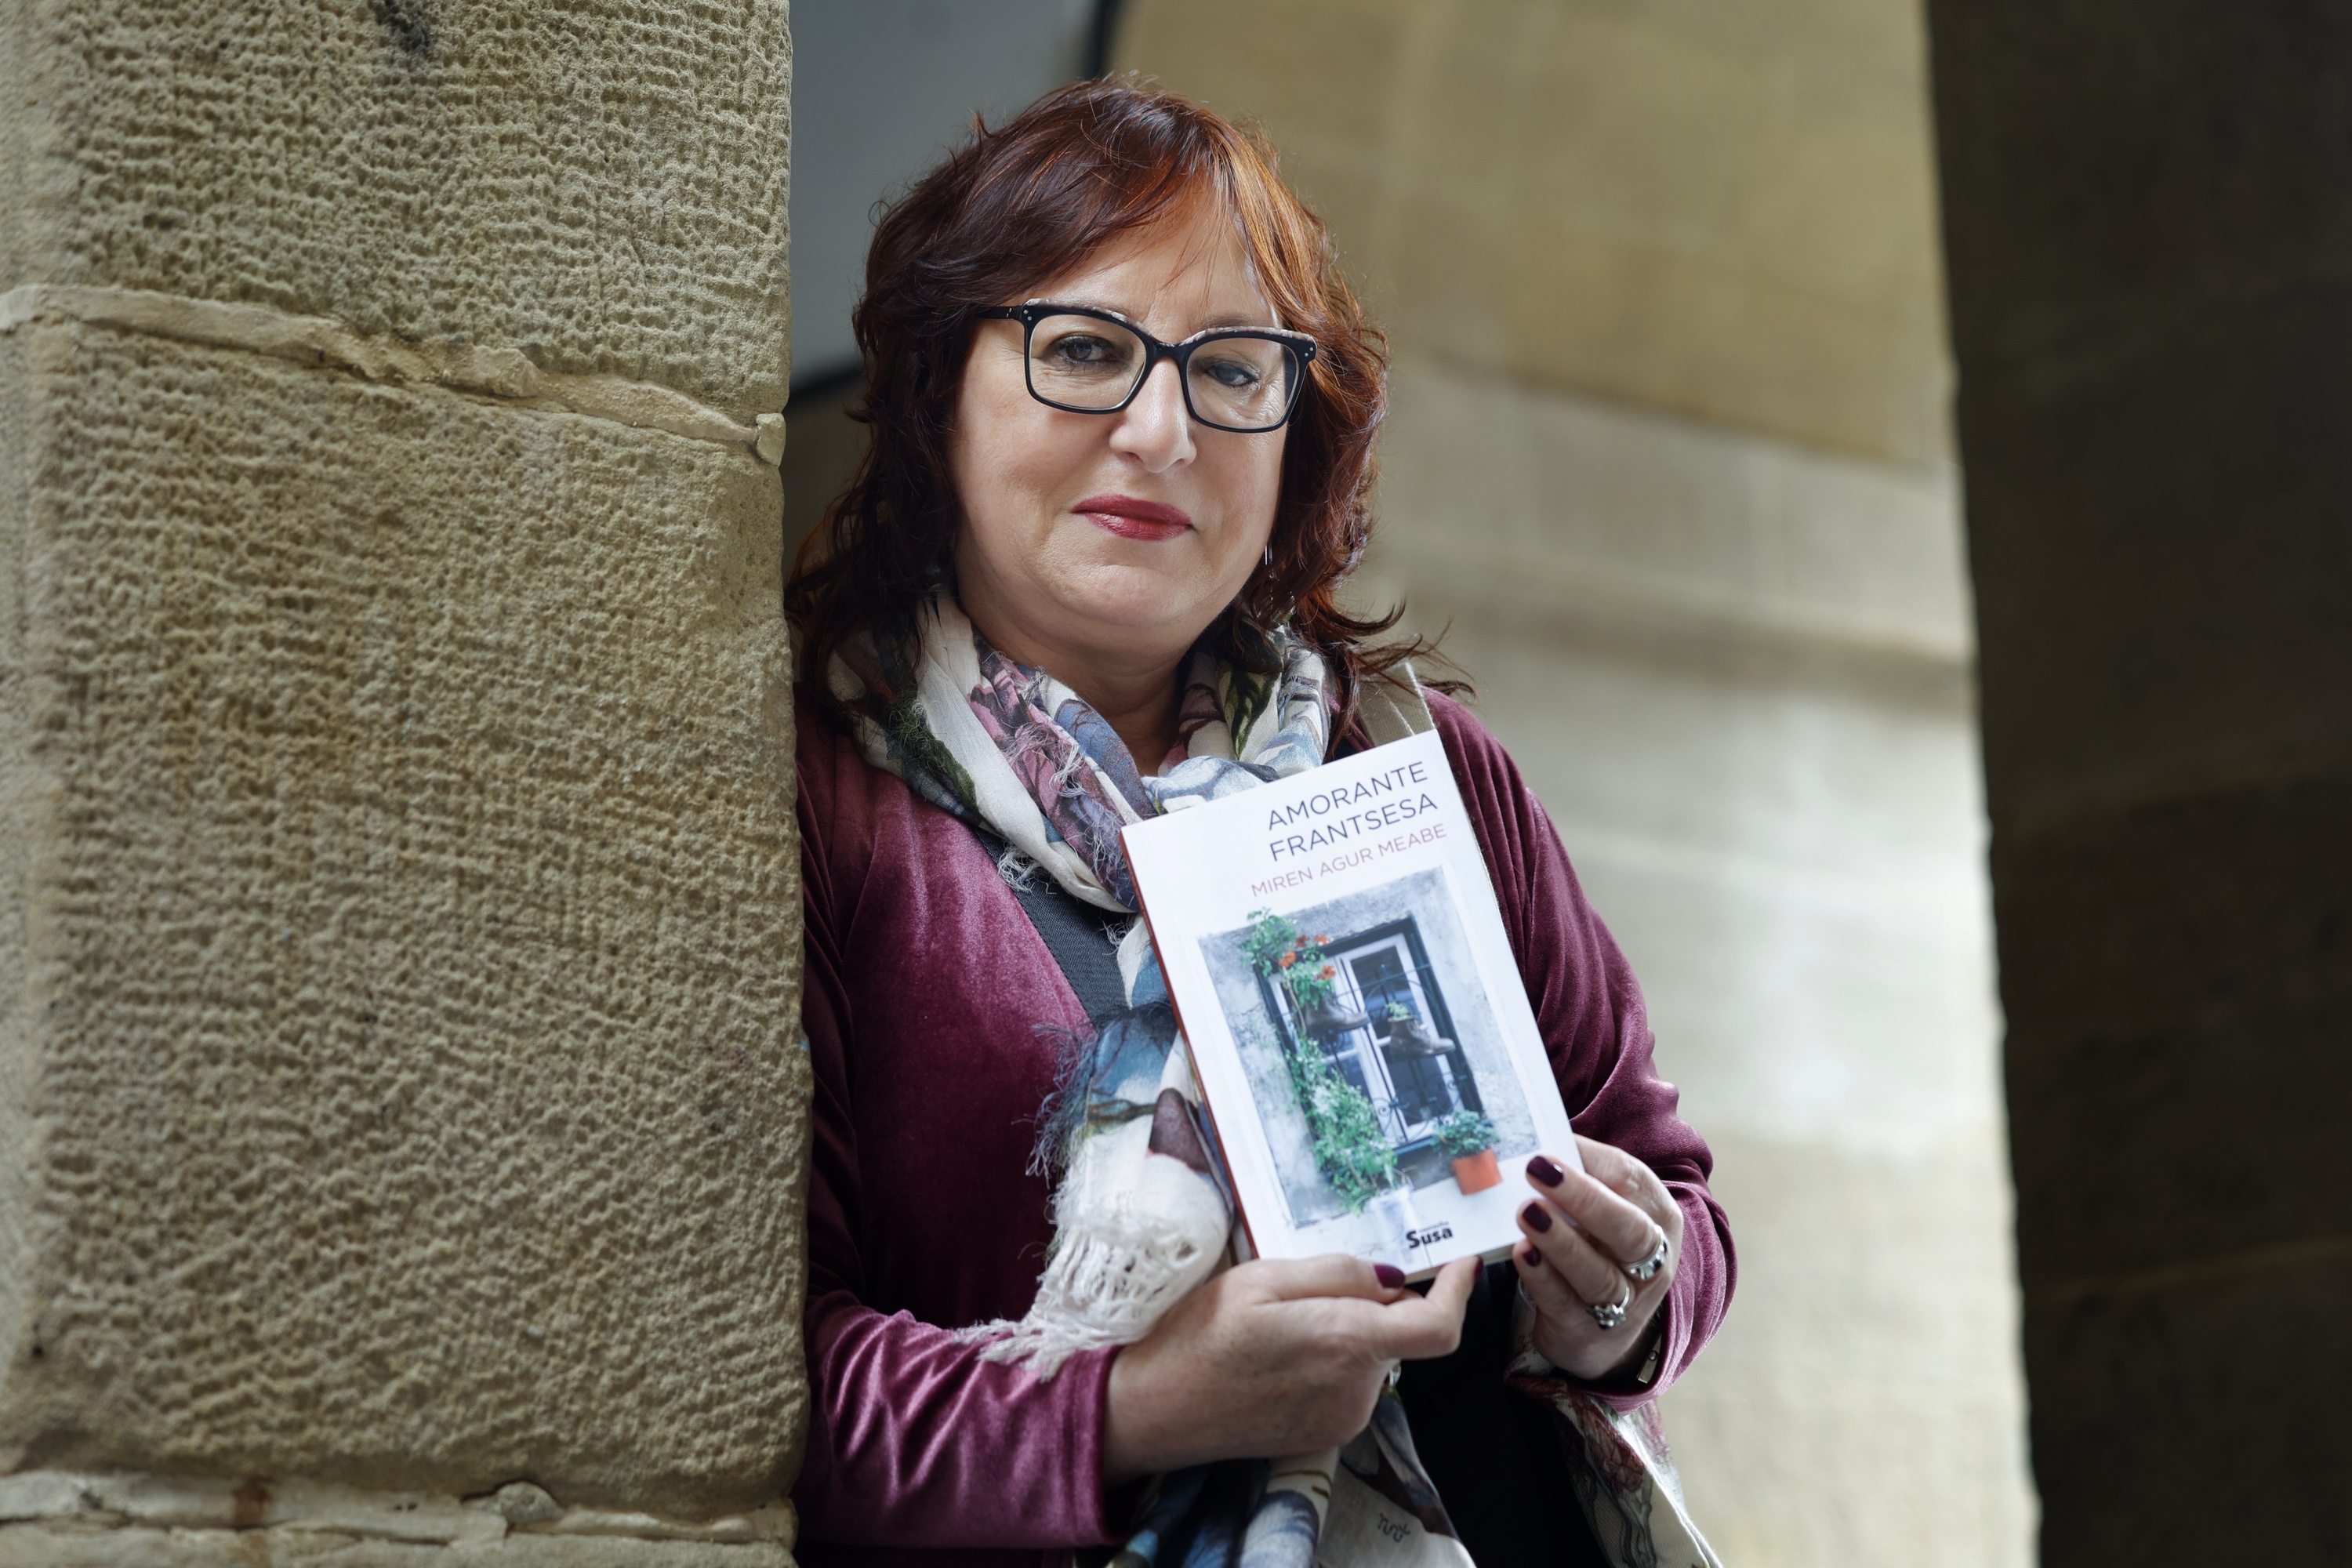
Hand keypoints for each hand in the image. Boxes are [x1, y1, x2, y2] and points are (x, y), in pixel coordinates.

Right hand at [1103, 1254, 1476, 1480]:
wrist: (1154, 1411)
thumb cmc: (1197, 1336)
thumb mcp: (1261, 1277)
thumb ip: (1337, 1273)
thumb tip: (1390, 1278)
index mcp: (1344, 1342)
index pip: (1437, 1327)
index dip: (1460, 1292)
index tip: (1464, 1262)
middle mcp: (1355, 1389)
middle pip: (1398, 1333)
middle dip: (1376, 1302)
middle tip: (1310, 1286)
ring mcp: (1342, 1418)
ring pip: (1372, 1357)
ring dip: (1348, 1332)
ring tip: (1279, 1325)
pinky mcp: (1325, 1435)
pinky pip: (1349, 1384)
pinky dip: (1331, 1361)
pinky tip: (1278, 1357)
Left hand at [1512, 1135, 1682, 1381]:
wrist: (1603, 1332)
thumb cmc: (1598, 1248)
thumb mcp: (1604, 1211)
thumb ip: (1579, 1177)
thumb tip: (1528, 1134)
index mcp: (1657, 1214)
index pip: (1630, 1181)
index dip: (1590, 1161)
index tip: (1549, 1145)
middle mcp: (1651, 1260)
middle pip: (1629, 1230)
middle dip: (1584, 1198)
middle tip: (1537, 1170)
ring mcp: (1624, 1301)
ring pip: (1599, 1274)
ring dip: (1561, 1241)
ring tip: (1527, 1213)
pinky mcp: (1589, 1332)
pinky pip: (1566, 1304)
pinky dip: (1543, 1278)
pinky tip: (1522, 1254)